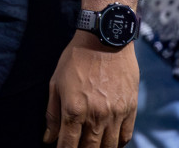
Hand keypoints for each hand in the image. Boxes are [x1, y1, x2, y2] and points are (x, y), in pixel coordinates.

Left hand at [43, 32, 137, 147]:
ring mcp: (115, 114)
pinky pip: (125, 137)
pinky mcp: (130, 110)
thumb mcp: (55, 83)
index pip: (68, 145)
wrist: (105, 41)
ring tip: (91, 146)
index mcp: (74, 109)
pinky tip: (108, 143)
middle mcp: (96, 116)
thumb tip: (48, 139)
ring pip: (108, 147)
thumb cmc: (75, 60)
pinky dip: (117, 144)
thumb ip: (52, 114)